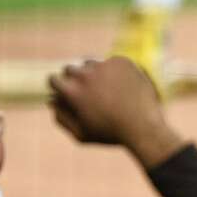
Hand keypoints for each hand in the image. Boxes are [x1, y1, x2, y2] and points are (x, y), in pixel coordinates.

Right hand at [48, 57, 180, 166]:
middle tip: (88, 93)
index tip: (68, 93)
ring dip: (93, 74)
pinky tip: (122, 88)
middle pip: (70, 69)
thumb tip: (51, 101)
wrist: (144, 128)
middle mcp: (85, 74)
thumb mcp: (82, 135)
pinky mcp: (121, 61)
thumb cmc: (111, 134)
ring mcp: (104, 65)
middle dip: (75, 80)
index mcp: (72, 91)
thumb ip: (61, 118)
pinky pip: (111, 63)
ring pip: (90, 64)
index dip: (59, 88)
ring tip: (106, 92)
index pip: (53, 79)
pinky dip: (114, 73)